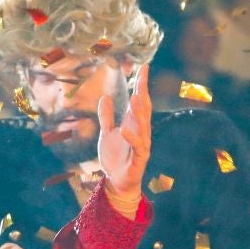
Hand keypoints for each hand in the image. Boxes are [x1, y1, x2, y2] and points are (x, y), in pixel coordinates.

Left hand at [94, 75, 151, 201]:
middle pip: (144, 109)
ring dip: (140, 112)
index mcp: (134, 124)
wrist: (116, 181)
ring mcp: (142, 145)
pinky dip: (132, 137)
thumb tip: (105, 97)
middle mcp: (141, 132)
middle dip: (143, 92)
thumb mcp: (106, 133)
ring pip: (144, 126)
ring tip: (136, 97)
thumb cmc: (115, 157)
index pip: (139, 101)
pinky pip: (138, 146)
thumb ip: (106, 116)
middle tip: (142, 76)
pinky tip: (125, 128)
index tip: (143, 68)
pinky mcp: (139, 158)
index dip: (141, 85)